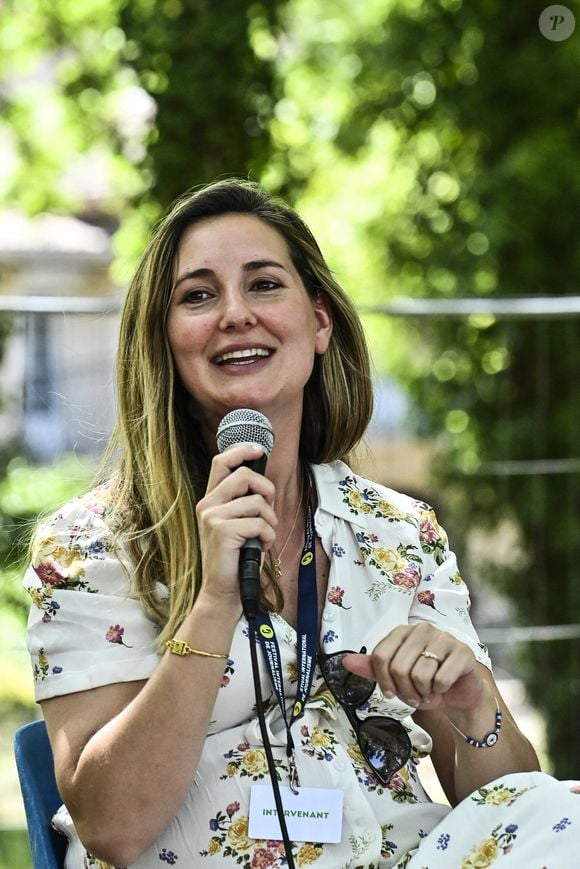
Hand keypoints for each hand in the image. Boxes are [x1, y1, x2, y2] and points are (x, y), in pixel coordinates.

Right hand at [195, 443, 276, 606]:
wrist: (224, 592)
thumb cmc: (237, 558)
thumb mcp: (239, 524)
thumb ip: (244, 503)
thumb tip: (264, 484)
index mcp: (210, 501)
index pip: (221, 462)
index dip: (241, 451)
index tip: (259, 450)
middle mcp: (207, 505)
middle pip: (245, 476)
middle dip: (267, 490)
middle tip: (268, 512)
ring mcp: (212, 517)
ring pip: (258, 502)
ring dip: (270, 520)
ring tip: (262, 537)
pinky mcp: (222, 531)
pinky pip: (260, 523)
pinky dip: (268, 536)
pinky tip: (260, 548)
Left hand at [343, 623, 484, 711]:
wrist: (459, 694)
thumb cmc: (425, 682)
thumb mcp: (396, 677)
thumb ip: (372, 668)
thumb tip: (345, 661)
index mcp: (402, 632)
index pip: (380, 655)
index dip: (383, 680)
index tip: (390, 693)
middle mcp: (422, 629)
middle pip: (399, 667)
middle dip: (405, 691)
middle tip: (414, 697)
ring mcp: (444, 638)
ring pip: (420, 675)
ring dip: (423, 694)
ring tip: (429, 692)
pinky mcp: (462, 653)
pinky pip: (441, 679)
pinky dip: (439, 692)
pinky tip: (443, 689)